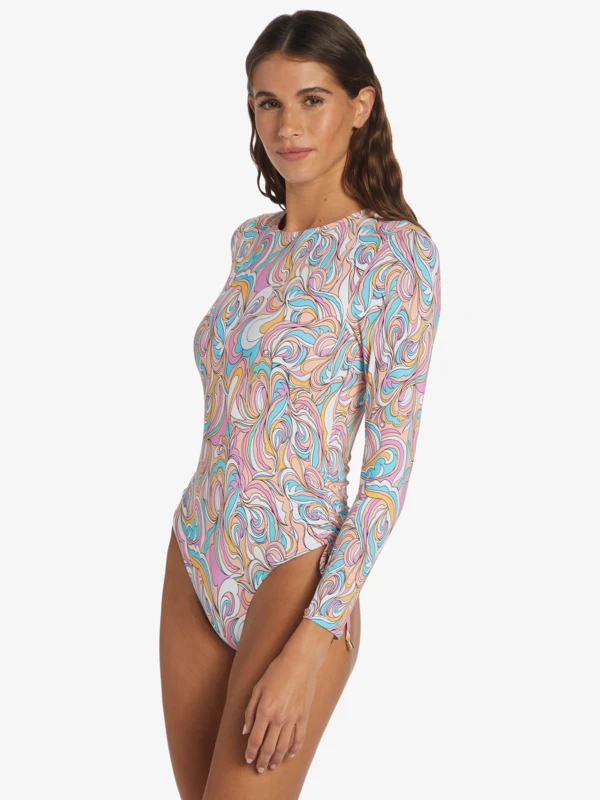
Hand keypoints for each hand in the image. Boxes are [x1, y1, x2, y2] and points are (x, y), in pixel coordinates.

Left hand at [242, 644, 321, 772]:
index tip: (248, 758)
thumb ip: (249, 711)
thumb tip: (245, 731)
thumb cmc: (276, 671)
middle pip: (269, 747)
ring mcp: (293, 718)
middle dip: (262, 760)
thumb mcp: (257, 687)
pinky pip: (299, 739)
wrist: (300, 662)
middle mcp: (279, 717)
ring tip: (272, 765)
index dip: (251, 752)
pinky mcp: (304, 716)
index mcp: (265, 710)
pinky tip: (288, 755)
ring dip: (276, 759)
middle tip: (259, 768)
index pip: (255, 739)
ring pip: (283, 747)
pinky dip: (293, 750)